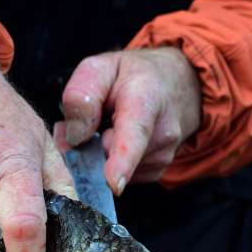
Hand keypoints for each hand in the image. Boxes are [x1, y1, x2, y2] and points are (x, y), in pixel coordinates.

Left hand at [55, 48, 200, 193]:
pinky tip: (117, 141)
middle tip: (90, 122)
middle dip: (87, 147)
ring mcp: (162, 156)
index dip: (122, 161)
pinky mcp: (156, 171)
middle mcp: (161, 133)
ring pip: (110, 170)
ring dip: (98, 153)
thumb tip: (74, 137)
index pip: (135, 134)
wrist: (176, 83)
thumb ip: (81, 95)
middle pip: (109, 157)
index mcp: (145, 101)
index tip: (113, 183)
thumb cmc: (134, 75)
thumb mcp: (100, 68)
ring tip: (109, 126)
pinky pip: (119, 176)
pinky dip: (110, 163)